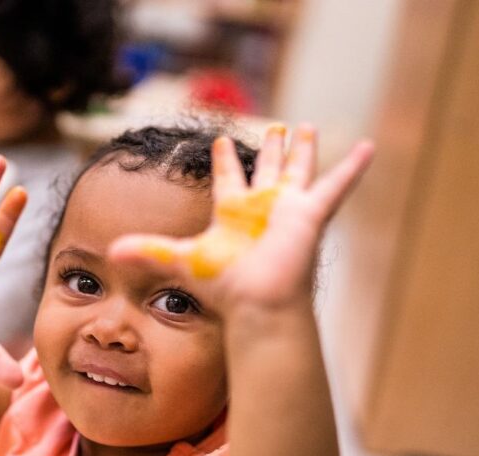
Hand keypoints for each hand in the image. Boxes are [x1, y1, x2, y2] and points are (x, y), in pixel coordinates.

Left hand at [109, 124, 373, 309]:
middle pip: (265, 171)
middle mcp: (260, 209)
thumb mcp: (180, 259)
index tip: (222, 139)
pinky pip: (336, 185)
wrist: (258, 305)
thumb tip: (109, 252)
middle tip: (274, 128)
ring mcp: (287, 210)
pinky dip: (354, 168)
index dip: (224, 160)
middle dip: (269, 150)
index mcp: (232, 214)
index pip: (227, 179)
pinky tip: (369, 147)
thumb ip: (148, 251)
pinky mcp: (311, 214)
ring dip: (302, 150)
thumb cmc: (223, 285)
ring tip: (306, 127)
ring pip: (297, 171)